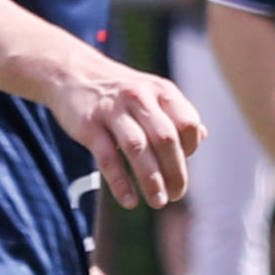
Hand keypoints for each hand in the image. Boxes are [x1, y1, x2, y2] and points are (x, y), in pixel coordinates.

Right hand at [52, 64, 202, 207]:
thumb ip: (175, 114)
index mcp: (161, 91)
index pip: (188, 123)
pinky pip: (107, 157)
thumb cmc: (119, 91)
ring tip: (158, 202)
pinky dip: (120, 182)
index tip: (181, 163)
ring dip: (151, 179)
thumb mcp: (151, 93)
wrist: (72, 72)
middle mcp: (139, 98)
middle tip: (176, 195)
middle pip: (165, 139)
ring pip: (137, 148)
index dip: (190, 147)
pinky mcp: (89, 125)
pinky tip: (130, 200)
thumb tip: (202, 135)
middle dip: (175, 172)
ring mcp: (113, 110)